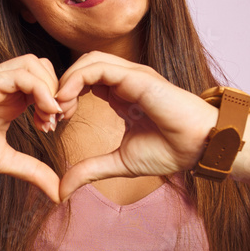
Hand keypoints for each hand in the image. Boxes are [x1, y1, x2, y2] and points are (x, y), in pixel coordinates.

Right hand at [0, 54, 62, 202]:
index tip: (53, 128)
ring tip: (47, 118)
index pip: (47, 83)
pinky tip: (42, 114)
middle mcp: (5, 85)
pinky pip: (21, 74)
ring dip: (51, 89)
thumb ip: (32, 171)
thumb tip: (59, 193)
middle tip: (53, 122)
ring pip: (36, 64)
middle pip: (46, 67)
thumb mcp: (3, 161)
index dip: (57, 102)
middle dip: (58, 92)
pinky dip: (40, 90)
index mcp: (11, 99)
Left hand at [54, 51, 216, 201]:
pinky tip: (66, 100)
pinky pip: (97, 67)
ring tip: (56, 106)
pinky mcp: (136, 76)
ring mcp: (132, 75)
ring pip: (88, 61)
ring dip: (66, 80)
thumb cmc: (170, 151)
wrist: (200, 147)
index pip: (85, 81)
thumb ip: (90, 170)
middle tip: (50, 113)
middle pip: (83, 66)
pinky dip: (76, 79)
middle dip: (61, 85)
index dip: (65, 97)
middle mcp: (126, 80)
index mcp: (122, 95)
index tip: (54, 122)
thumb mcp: (119, 163)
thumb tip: (61, 190)